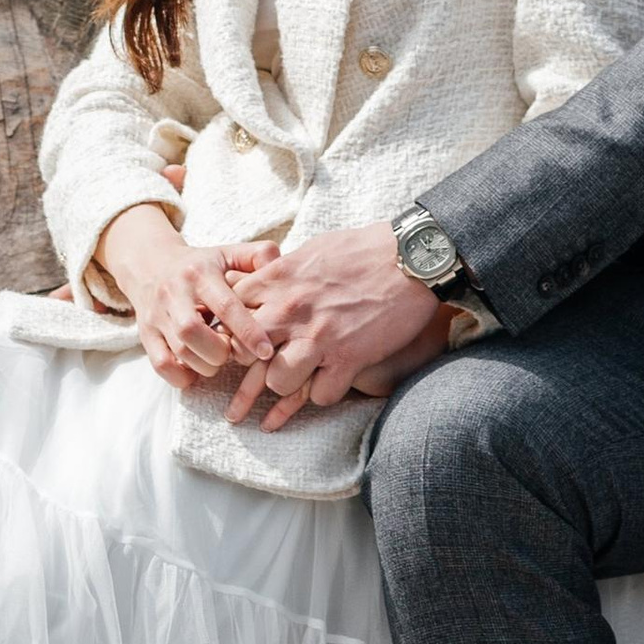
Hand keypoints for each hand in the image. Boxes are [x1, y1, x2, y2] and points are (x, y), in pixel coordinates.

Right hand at [94, 204, 280, 394]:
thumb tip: (280, 263)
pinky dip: (182, 376)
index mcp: (199, 273)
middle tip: (233, 353)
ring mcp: (157, 315)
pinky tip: (196, 370)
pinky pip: (161, 364)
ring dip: (205, 365)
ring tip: (217, 359)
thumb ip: (258, 255)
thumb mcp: (228, 253)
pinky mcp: (146, 334)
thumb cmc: (201, 265)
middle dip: (220, 352)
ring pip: (179, 351)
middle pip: (193, 332)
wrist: (150, 263)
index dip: (248, 331)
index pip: (225, 305)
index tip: (267, 350)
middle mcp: (174, 293)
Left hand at [224, 226, 460, 426]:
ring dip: (285, 386)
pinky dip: (324, 394)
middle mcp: (290, 310)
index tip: (238, 343)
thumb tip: (263, 280)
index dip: (233, 333)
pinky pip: (321, 395)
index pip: (230, 316)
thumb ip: (283, 271)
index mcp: (277, 280)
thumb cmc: (364, 248)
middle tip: (246, 388)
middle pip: (243, 353)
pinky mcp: (349, 358)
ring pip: (277, 381)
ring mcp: (318, 337)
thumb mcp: (312, 249)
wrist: (413, 257)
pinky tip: (329, 386)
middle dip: (246, 369)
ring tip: (293, 385)